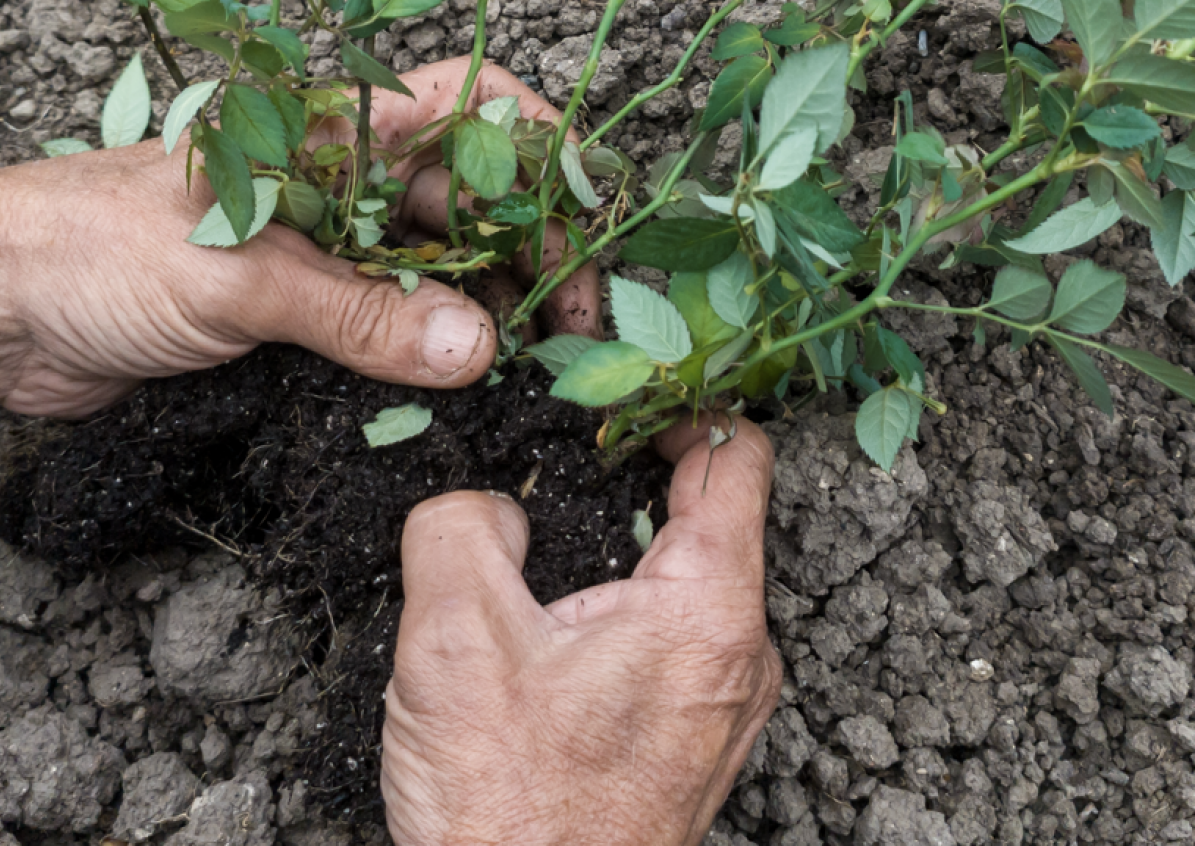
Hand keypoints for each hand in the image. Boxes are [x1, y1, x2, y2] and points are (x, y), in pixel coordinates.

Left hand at [0, 56, 600, 418]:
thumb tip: (475, 348)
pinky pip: (379, 328)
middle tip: (571, 331)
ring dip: (482, 314)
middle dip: (528, 253)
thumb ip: (357, 314)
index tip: (591, 212)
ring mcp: (312, 249)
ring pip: (429, 270)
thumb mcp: (237, 278)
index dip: (537, 145)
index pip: (463, 107)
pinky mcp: (286, 314)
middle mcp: (333, 182)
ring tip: (529, 371)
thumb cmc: (92, 249)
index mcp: (327, 133)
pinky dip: (423, 356)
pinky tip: (457, 393)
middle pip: (465, 201)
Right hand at [382, 416, 782, 845]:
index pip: (737, 454)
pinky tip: (548, 641)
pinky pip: (670, 645)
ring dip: (616, 559)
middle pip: (708, 517)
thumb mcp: (453, 640)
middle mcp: (741, 656)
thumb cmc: (510, 817)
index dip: (678, 401)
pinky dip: (618, 619)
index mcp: (711, 611)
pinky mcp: (692, 746)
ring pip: (683, 585)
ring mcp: (724, 707)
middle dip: (629, 481)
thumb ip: (463, 528)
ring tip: (539, 564)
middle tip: (555, 467)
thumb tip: (486, 506)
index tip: (620, 390)